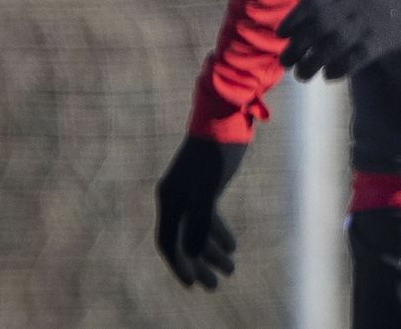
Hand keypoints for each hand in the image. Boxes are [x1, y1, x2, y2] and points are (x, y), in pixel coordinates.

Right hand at [154, 136, 245, 288]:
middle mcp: (176, 198)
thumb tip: (190, 253)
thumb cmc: (217, 151)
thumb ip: (200, 220)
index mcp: (170, 199)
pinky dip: (218, 231)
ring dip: (212, 250)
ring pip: (198, 229)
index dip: (180, 265)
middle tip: (215, 284)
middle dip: (199, 264)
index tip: (193, 284)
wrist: (227, 116)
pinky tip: (231, 245)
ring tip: (231, 269)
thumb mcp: (210, 187)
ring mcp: (190, 192)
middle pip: (184, 240)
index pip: (169, 242)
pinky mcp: (206, 186)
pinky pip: (208, 216)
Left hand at [278, 0, 400, 80]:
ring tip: (303, 74)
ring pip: (332, 44)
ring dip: (312, 62)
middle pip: (318, 24)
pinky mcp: (388, 38)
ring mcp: (373, 19)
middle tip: (287, 60)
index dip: (294, 18)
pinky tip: (331, 75)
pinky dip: (339, 67)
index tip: (282, 33)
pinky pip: (355, 56)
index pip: (314, 1)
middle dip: (298, 44)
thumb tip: (320, 11)